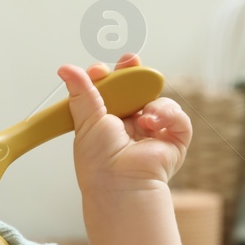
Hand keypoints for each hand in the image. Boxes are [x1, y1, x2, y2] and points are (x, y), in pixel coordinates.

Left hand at [57, 52, 191, 194]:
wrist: (119, 183)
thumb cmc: (99, 161)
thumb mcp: (86, 120)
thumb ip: (82, 92)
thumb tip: (66, 69)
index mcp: (109, 120)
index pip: (113, 90)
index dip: (109, 76)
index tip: (100, 70)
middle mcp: (132, 124)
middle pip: (137, 89)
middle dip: (134, 73)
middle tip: (130, 61)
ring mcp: (154, 132)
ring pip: (158, 100)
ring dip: (150, 103)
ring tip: (142, 117)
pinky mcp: (174, 140)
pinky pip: (178, 117)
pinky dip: (168, 116)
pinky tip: (153, 125)